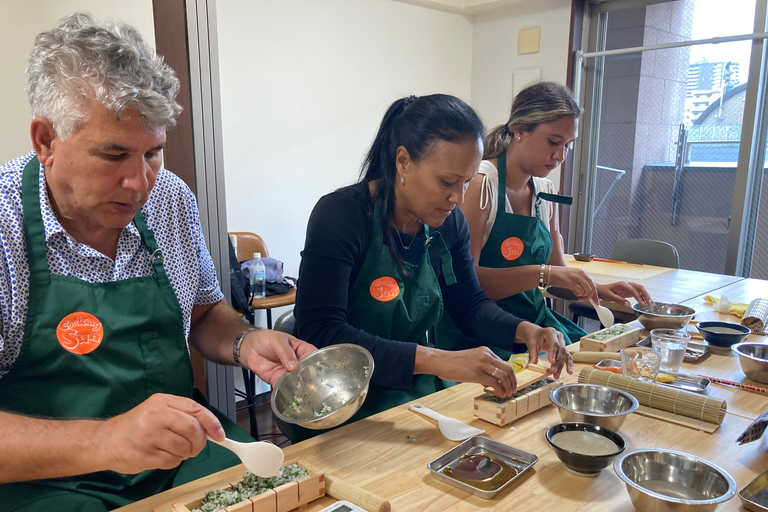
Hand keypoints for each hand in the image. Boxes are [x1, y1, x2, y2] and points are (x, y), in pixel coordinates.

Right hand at [95, 394, 223, 473]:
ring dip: (186, 453)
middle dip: (200, 441)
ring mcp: (149, 436)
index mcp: (161, 401)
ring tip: (174, 450)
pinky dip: (173, 461)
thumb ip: (182, 415)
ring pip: (184, 448)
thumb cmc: (135, 425)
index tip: (220, 434)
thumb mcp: (157, 410)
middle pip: (193, 429)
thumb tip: (211, 429)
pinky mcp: (144, 455)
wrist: (105, 441)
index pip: (195, 409)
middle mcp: (155, 416)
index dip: (212, 423)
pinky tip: (162, 455)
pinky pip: (172, 461)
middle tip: (196, 447)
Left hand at [240, 330, 315, 385]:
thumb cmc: (265, 339)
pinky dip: (285, 390)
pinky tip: (286, 390)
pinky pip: (284, 386)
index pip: (312, 355)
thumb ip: (285, 352)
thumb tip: (293, 365)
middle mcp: (297, 362)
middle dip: (308, 377)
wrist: (249, 347)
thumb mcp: (277, 341)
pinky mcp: (278, 379)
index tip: (314, 368)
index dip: (316, 362)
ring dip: (297, 385)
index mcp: (300, 349)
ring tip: (298, 388)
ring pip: (297, 381)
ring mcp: (288, 372)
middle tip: (307, 380)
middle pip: (307, 371)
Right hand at [422, 346, 517, 397]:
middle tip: (513, 390)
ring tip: (507, 394)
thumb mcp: (471, 360)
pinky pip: (495, 383)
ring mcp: (483, 364)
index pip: (503, 363)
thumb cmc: (452, 362)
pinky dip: (500, 390)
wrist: (440, 361)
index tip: (510, 383)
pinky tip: (499, 394)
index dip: (509, 375)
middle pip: (508, 369)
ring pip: (504, 376)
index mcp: (486, 351)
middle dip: (513, 381)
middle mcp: (487, 356)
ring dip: (508, 387)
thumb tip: (490, 382)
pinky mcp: (477, 374)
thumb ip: (482, 368)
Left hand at [514, 322, 572, 378]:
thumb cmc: (534, 337)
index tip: (551, 362)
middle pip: (560, 350)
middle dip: (557, 362)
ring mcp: (562, 342)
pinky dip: (569, 364)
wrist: (536, 333)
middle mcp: (559, 336)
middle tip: (553, 371)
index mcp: (550, 332)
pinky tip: (569, 372)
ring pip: (564, 355)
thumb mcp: (532, 345)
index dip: (553, 353)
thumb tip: (530, 366)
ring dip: (561, 366)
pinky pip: (567, 356)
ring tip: (556, 375)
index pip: (554, 344)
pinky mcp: (563, 348)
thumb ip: (532, 355)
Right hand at [548, 266, 598, 302]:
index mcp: (582, 272)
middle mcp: (581, 273)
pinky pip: (580, 291)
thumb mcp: (572, 276)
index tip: (596, 301)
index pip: (593, 284)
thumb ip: (580, 282)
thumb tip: (586, 292)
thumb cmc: (558, 275)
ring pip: (587, 290)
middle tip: (583, 299)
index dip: (595, 294)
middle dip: (590, 296)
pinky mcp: (571, 282)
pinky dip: (578, 295)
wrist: (548, 273)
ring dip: (583, 296)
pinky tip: (573, 293)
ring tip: (576, 295)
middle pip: (592, 288)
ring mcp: (576, 277)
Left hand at [597, 281, 650, 305]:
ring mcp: (628, 287)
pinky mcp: (628, 291)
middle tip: (649, 303)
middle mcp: (627, 284)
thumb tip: (628, 304)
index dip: (638, 297)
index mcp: (623, 284)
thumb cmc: (604, 292)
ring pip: (640, 290)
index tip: (642, 303)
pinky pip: (637, 293)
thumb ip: (618, 300)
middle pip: (639, 288)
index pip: (633, 290)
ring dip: (645, 296)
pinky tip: (644, 302)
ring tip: (649, 303)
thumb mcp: (609, 296)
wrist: (600, 290)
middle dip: (645, 295)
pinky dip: (641, 297)